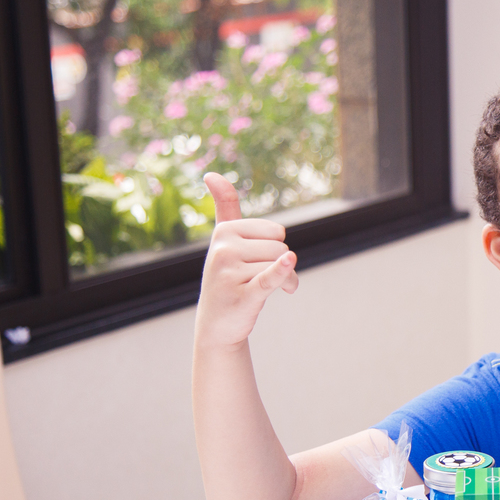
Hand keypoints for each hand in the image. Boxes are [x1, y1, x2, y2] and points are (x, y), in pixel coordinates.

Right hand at [195, 172, 298, 347]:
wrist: (217, 325)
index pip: (277, 231)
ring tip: (267, 292)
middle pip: (281, 247)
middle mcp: (224, 249)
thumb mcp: (224, 241)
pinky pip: (268, 277)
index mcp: (224, 232)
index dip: (279, 248)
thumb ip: (225, 207)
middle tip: (266, 281)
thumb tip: (211, 174)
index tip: (262, 260)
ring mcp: (231, 272)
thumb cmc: (228, 277)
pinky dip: (281, 271)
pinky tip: (289, 260)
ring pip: (282, 264)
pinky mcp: (243, 294)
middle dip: (283, 265)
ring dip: (287, 281)